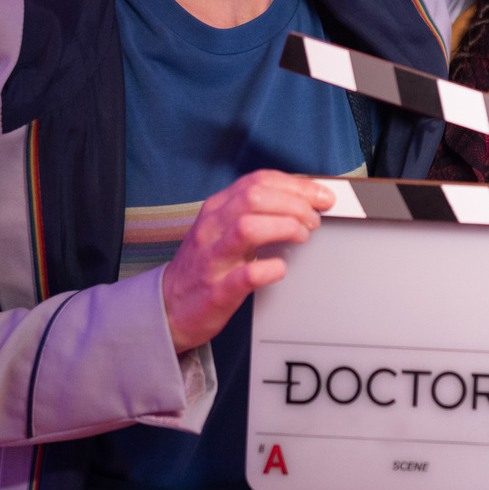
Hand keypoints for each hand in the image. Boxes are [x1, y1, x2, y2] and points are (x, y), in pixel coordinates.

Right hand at [162, 170, 332, 352]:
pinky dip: (270, 269)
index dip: (296, 185)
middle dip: (294, 204)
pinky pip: (246, 275)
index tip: (320, 196)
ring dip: (284, 227)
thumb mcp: (223, 229)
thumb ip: (254, 212)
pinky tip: (281, 268)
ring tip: (302, 236)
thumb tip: (300, 200)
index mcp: (216, 209)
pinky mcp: (217, 291)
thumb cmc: (205, 266)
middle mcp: (212, 228)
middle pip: (255, 197)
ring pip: (247, 227)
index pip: (257, 181)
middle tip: (313, 219)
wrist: (169, 308)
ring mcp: (213, 259)